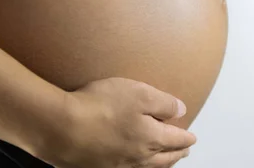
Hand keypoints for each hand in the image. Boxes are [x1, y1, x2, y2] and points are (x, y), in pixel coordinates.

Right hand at [37, 77, 195, 167]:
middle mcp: (139, 157)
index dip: (186, 137)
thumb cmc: (100, 106)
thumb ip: (163, 102)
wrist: (61, 128)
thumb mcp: (138, 93)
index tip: (192, 137)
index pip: (176, 139)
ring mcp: (118, 166)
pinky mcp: (99, 167)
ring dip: (161, 165)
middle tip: (184, 151)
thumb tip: (181, 110)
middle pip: (164, 158)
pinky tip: (132, 165)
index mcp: (151, 137)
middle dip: (176, 153)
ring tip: (165, 162)